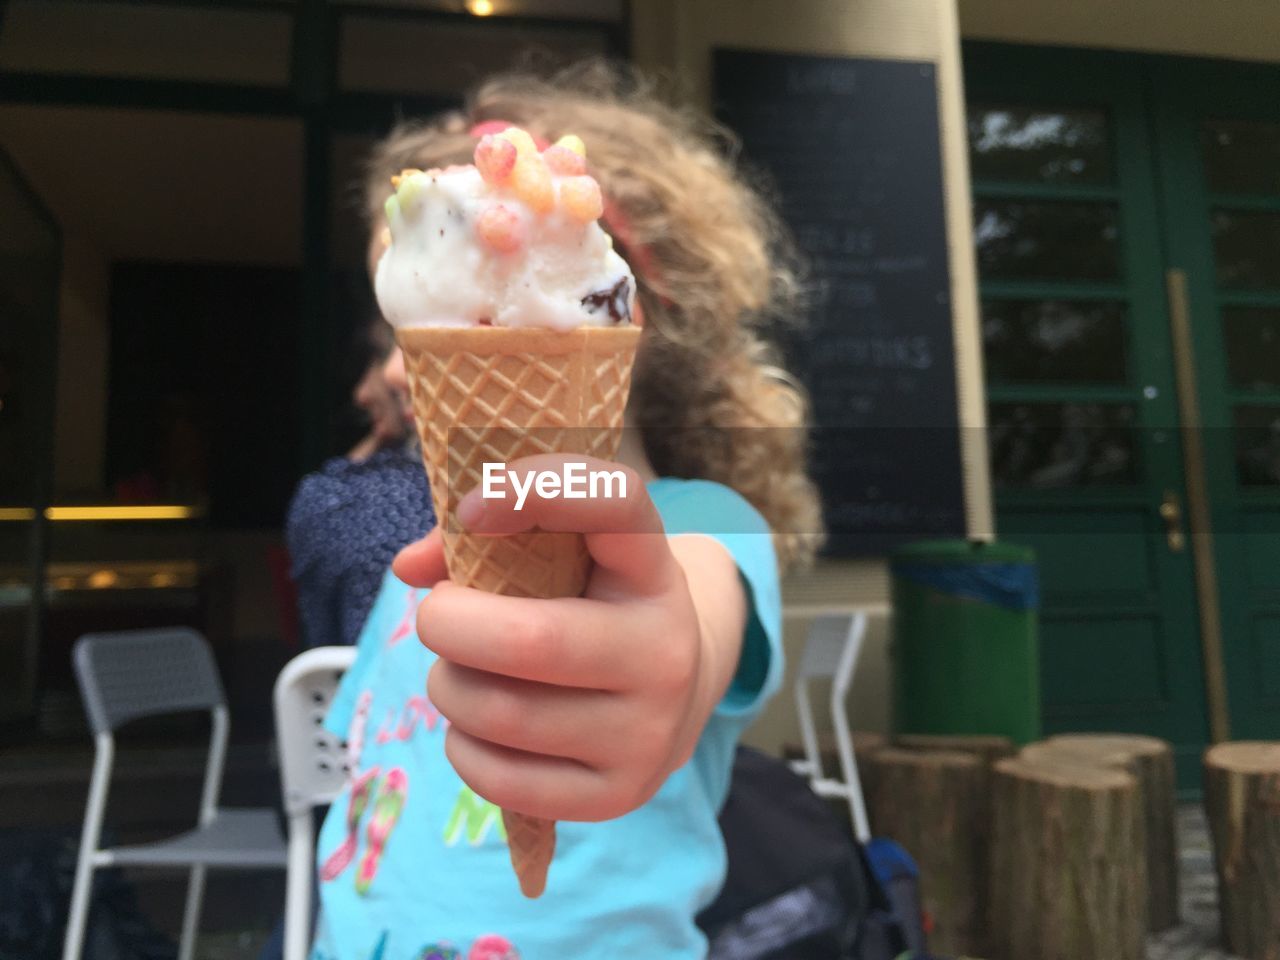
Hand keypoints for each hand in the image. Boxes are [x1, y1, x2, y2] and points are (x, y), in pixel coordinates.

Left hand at [392, 454, 744, 821]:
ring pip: (500, 713)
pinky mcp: (618, 797)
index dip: (535, 489)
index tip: (472, 507)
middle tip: (440, 616)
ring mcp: (647, 732)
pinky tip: (478, 726)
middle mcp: (664, 650)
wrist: (675, 694)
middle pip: (528, 639)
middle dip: (448, 623)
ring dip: (449, 686)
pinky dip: (463, 747)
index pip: (614, 503)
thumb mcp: (567, 558)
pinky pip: (499, 779)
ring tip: (460, 672)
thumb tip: (410, 568)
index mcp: (653, 570)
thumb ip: (486, 539)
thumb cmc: (595, 607)